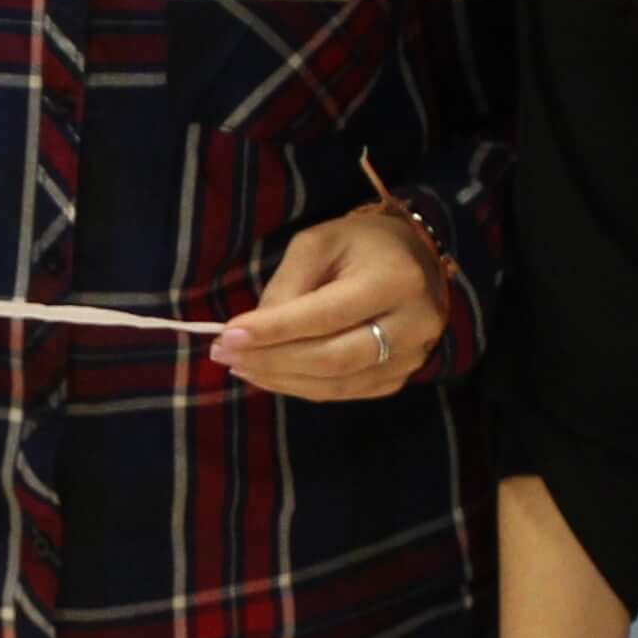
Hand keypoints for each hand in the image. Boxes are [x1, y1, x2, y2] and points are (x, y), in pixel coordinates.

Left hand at [212, 203, 437, 401]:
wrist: (413, 260)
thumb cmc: (360, 244)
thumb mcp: (318, 244)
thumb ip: (287, 286)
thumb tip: (251, 335)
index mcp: (395, 280)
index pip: (326, 315)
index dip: (274, 330)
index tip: (227, 336)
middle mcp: (413, 324)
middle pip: (331, 359)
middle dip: (271, 360)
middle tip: (224, 355)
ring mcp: (412, 358)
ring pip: (335, 384)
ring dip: (280, 379)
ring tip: (240, 365)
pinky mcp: (399, 378)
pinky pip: (343, 393)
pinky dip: (301, 387)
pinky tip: (271, 374)